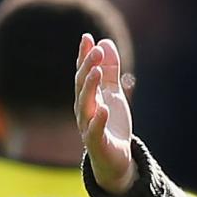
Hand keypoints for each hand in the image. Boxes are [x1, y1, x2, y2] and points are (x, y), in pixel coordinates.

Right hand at [74, 33, 136, 192]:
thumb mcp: (113, 94)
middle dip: (87, 67)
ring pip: (85, 105)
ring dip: (90, 87)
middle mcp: (83, 109)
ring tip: (96, 72)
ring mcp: (88, 125)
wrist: (114, 159)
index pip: (83, 72)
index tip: (87, 37)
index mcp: (87, 96)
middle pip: (82, 85)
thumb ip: (110, 71)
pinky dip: (99, 119)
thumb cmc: (110, 124)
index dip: (84, 55)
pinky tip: (104, 108)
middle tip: (95, 50)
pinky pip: (95, 130)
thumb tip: (106, 43)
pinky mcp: (96, 143)